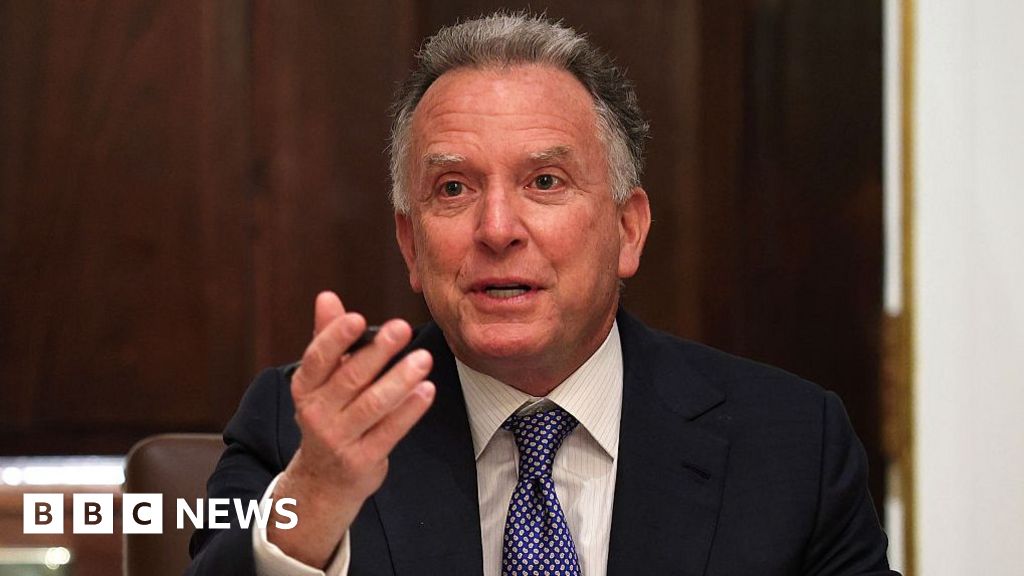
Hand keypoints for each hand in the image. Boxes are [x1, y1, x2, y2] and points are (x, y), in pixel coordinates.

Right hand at [267, 291, 435, 567]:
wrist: (323, 480)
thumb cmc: (329, 416)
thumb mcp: (321, 381)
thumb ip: (326, 338)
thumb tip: (327, 297)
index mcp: (305, 388)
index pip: (317, 359)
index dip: (335, 338)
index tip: (358, 318)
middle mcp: (316, 413)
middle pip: (350, 379)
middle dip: (378, 352)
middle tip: (403, 327)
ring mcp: (339, 439)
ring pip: (372, 405)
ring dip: (400, 380)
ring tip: (423, 359)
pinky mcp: (362, 460)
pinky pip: (389, 432)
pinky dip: (409, 410)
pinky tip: (427, 391)